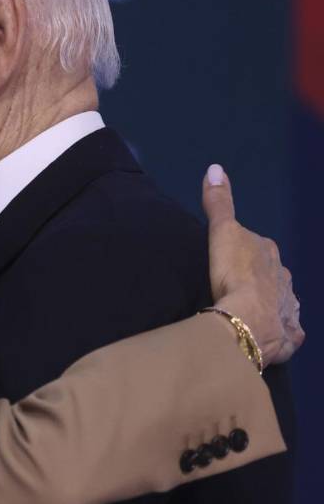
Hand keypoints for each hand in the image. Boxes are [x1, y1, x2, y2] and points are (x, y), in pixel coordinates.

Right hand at [203, 164, 303, 364]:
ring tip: (253, 311)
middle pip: (273, 274)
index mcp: (269, 254)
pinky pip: (288, 331)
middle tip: (238, 286)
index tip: (230, 259)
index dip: (245, 251)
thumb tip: (215, 168)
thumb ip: (220, 203)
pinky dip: (282, 332)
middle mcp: (285, 279)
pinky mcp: (289, 335)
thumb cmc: (234, 274)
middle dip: (261, 278)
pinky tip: (273, 336)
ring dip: (272, 304)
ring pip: (282, 301)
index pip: (258, 247)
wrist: (248, 320)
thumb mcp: (222, 232)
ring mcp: (289, 308)